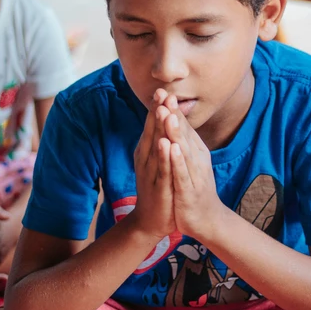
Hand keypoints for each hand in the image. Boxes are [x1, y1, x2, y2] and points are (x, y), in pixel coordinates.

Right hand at [129, 89, 177, 239]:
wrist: (151, 221)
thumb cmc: (157, 188)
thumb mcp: (156, 162)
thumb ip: (157, 142)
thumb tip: (160, 121)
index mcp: (147, 152)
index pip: (152, 126)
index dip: (157, 108)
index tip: (162, 89)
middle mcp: (146, 159)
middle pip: (151, 131)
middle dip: (156, 112)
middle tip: (161, 91)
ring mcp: (150, 173)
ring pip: (155, 147)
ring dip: (158, 128)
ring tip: (162, 110)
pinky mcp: (158, 187)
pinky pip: (161, 169)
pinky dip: (163, 156)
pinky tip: (165, 143)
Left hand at [159, 93, 224, 240]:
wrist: (205, 219)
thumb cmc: (193, 188)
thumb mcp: (188, 162)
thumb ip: (184, 142)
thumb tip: (175, 119)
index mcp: (195, 152)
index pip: (184, 127)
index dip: (173, 110)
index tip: (163, 92)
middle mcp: (197, 160)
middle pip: (184, 134)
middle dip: (173, 115)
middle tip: (165, 95)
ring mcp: (194, 175)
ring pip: (183, 151)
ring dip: (176, 132)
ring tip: (169, 115)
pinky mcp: (189, 191)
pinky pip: (182, 173)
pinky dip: (177, 160)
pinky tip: (172, 148)